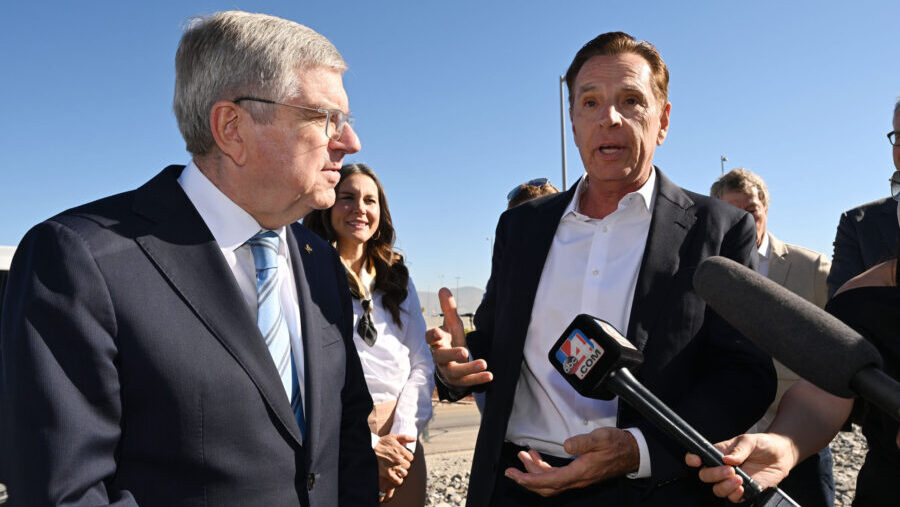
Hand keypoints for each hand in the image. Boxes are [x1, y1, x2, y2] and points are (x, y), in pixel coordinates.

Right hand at [375, 434, 415, 493]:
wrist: (368, 450)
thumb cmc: (381, 443)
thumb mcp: (393, 437)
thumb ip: (405, 437)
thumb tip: (415, 439)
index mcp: (401, 450)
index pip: (411, 458)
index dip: (406, 458)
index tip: (401, 457)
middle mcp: (399, 459)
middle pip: (408, 465)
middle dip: (403, 464)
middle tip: (396, 463)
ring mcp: (394, 467)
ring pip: (404, 473)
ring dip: (400, 472)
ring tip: (395, 469)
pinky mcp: (388, 474)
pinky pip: (398, 481)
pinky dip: (398, 480)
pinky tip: (394, 477)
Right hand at [425, 288, 491, 387]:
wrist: (449, 365)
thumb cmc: (450, 341)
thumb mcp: (451, 325)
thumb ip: (448, 309)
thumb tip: (443, 288)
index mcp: (437, 342)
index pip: (430, 338)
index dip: (433, 336)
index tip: (438, 333)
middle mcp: (440, 357)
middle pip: (441, 357)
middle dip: (451, 354)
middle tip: (464, 352)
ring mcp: (448, 370)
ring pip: (455, 371)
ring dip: (469, 368)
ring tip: (483, 363)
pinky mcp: (459, 381)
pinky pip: (467, 381)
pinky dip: (477, 379)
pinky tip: (489, 375)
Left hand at [504, 427, 638, 496]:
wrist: (632, 453)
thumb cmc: (617, 444)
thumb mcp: (602, 438)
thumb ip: (583, 442)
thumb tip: (566, 445)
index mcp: (580, 472)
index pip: (549, 481)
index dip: (529, 480)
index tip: (514, 475)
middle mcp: (577, 479)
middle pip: (546, 487)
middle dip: (526, 479)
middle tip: (511, 470)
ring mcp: (578, 478)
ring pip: (550, 482)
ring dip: (534, 471)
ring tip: (524, 455)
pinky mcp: (578, 474)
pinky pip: (556, 477)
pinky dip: (544, 469)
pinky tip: (539, 458)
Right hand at [685, 433, 797, 502]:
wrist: (782, 455)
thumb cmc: (763, 444)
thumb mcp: (750, 441)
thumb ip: (739, 450)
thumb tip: (727, 459)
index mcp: (719, 453)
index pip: (698, 456)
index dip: (693, 459)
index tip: (697, 461)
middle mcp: (722, 468)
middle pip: (705, 476)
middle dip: (714, 475)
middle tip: (730, 470)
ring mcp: (731, 480)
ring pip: (717, 489)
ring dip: (725, 486)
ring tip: (739, 479)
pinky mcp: (744, 491)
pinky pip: (733, 498)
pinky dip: (735, 495)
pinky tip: (743, 487)